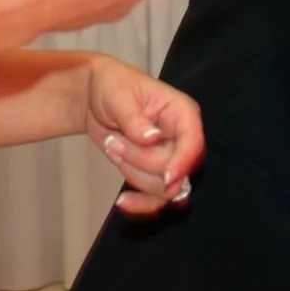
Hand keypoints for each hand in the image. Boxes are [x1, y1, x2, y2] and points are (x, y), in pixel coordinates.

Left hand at [84, 55, 202, 215]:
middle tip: (115, 139)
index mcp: (183, 113)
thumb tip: (153, 138)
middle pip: (176, 171)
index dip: (183, 163)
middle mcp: (182, 139)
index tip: (167, 177)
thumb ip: (135, 119)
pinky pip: (155, 200)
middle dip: (139, 161)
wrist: (95, 98)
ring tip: (114, 143)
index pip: (193, 143)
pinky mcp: (155, 174)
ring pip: (161, 188)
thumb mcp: (119, 96)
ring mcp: (170, 159)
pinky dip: (139, 204)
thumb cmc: (113, 86)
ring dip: (131, 171)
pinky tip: (123, 201)